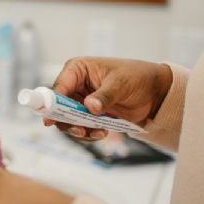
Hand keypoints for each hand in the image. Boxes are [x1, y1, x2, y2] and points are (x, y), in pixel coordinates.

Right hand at [47, 57, 171, 139]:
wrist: (153, 92)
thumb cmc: (136, 77)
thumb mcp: (121, 83)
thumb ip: (105, 96)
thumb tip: (90, 106)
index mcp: (77, 70)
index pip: (59, 88)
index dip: (52, 104)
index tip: (49, 120)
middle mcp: (75, 86)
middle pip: (59, 108)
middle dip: (67, 121)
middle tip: (81, 130)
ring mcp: (80, 102)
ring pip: (68, 121)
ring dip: (80, 130)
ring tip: (99, 132)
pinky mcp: (88, 115)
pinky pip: (80, 128)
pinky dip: (89, 134)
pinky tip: (102, 132)